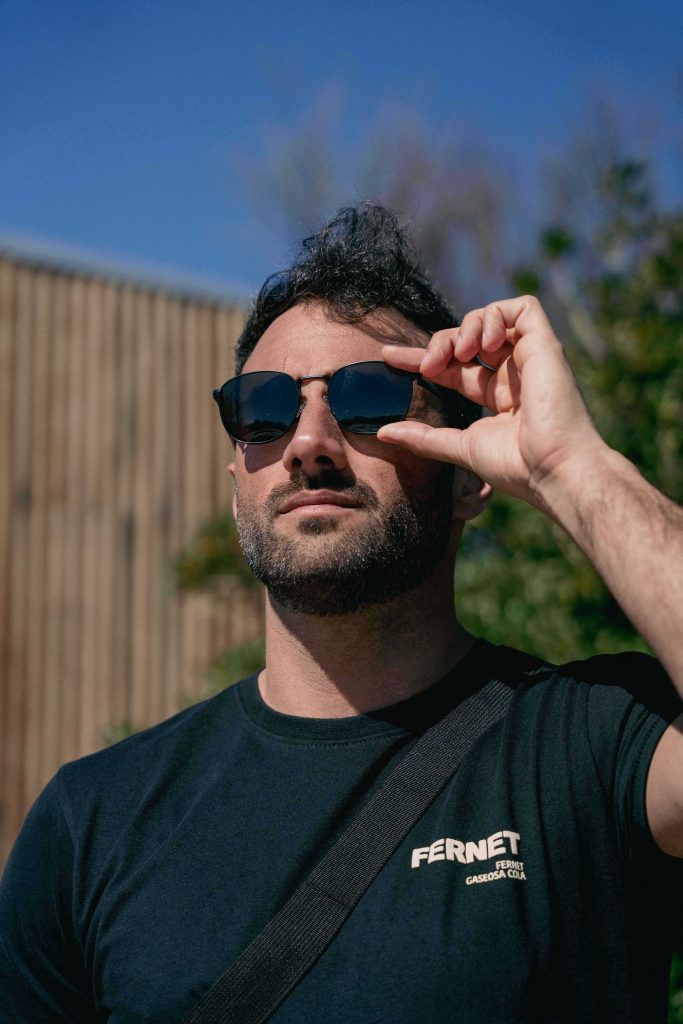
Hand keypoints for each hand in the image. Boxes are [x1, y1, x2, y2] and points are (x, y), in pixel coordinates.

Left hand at [378, 296, 606, 509]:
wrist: (552, 468)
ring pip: (490, 318)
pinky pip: (522, 307)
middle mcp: (514, 374)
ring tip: (460, 355)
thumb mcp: (459, 447)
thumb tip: (383, 433)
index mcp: (498, 397)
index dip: (421, 358)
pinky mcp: (545, 344)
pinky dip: (495, 317)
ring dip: (465, 328)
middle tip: (427, 367)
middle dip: (439, 344)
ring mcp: (530, 357)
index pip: (453, 368)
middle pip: (466, 339)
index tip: (388, 358)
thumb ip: (423, 437)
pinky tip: (485, 345)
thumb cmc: (515, 466)